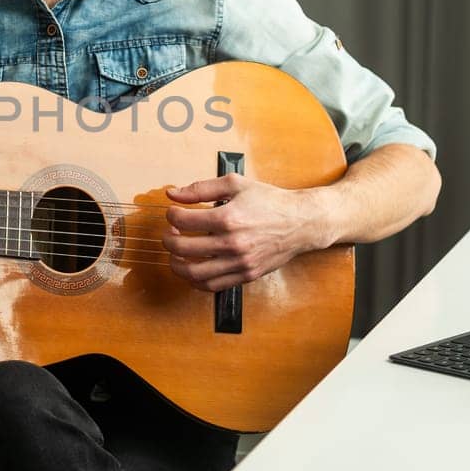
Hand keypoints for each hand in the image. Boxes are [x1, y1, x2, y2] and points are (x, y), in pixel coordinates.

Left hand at [162, 175, 329, 292]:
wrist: (301, 222)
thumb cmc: (269, 201)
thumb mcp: (236, 184)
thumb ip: (201, 188)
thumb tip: (172, 193)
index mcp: (228, 218)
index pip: (183, 221)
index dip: (171, 215)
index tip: (173, 213)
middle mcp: (232, 244)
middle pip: (183, 248)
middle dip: (168, 240)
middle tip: (169, 234)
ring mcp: (239, 263)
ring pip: (194, 273)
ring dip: (176, 264)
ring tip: (175, 255)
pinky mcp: (246, 275)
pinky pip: (212, 286)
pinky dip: (195, 281)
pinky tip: (192, 270)